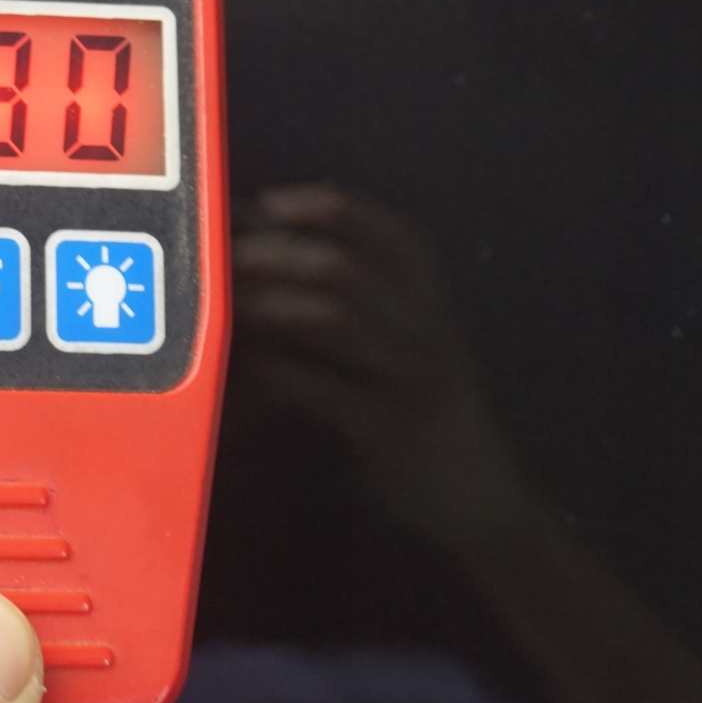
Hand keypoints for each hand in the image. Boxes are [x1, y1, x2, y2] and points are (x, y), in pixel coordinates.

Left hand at [235, 184, 542, 550]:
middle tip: (220, 257)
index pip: (391, 232)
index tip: (269, 201)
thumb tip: (276, 267)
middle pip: (344, 266)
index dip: (329, 207)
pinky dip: (277, 372)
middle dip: (274, 254)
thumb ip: (362, 311)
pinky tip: (243, 367)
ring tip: (219, 304)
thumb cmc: (427, 417)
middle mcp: (428, 329)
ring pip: (332, 319)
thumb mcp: (408, 352)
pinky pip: (324, 388)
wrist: (481, 501)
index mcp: (433, 301)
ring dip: (266, 305)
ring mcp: (411, 378)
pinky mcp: (391, 428)